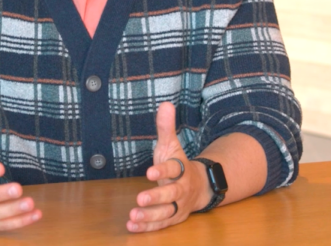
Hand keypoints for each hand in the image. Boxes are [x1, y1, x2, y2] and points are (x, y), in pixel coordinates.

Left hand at [126, 102, 210, 232]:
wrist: (199, 187)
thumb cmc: (179, 164)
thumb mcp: (171, 145)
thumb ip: (166, 127)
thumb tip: (165, 103)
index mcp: (182, 169)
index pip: (174, 169)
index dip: (163, 170)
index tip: (149, 172)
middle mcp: (182, 189)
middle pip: (171, 194)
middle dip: (156, 197)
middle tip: (140, 199)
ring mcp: (178, 205)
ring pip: (166, 212)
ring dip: (150, 216)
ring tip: (133, 216)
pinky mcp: (173, 218)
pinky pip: (160, 224)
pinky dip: (147, 227)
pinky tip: (131, 226)